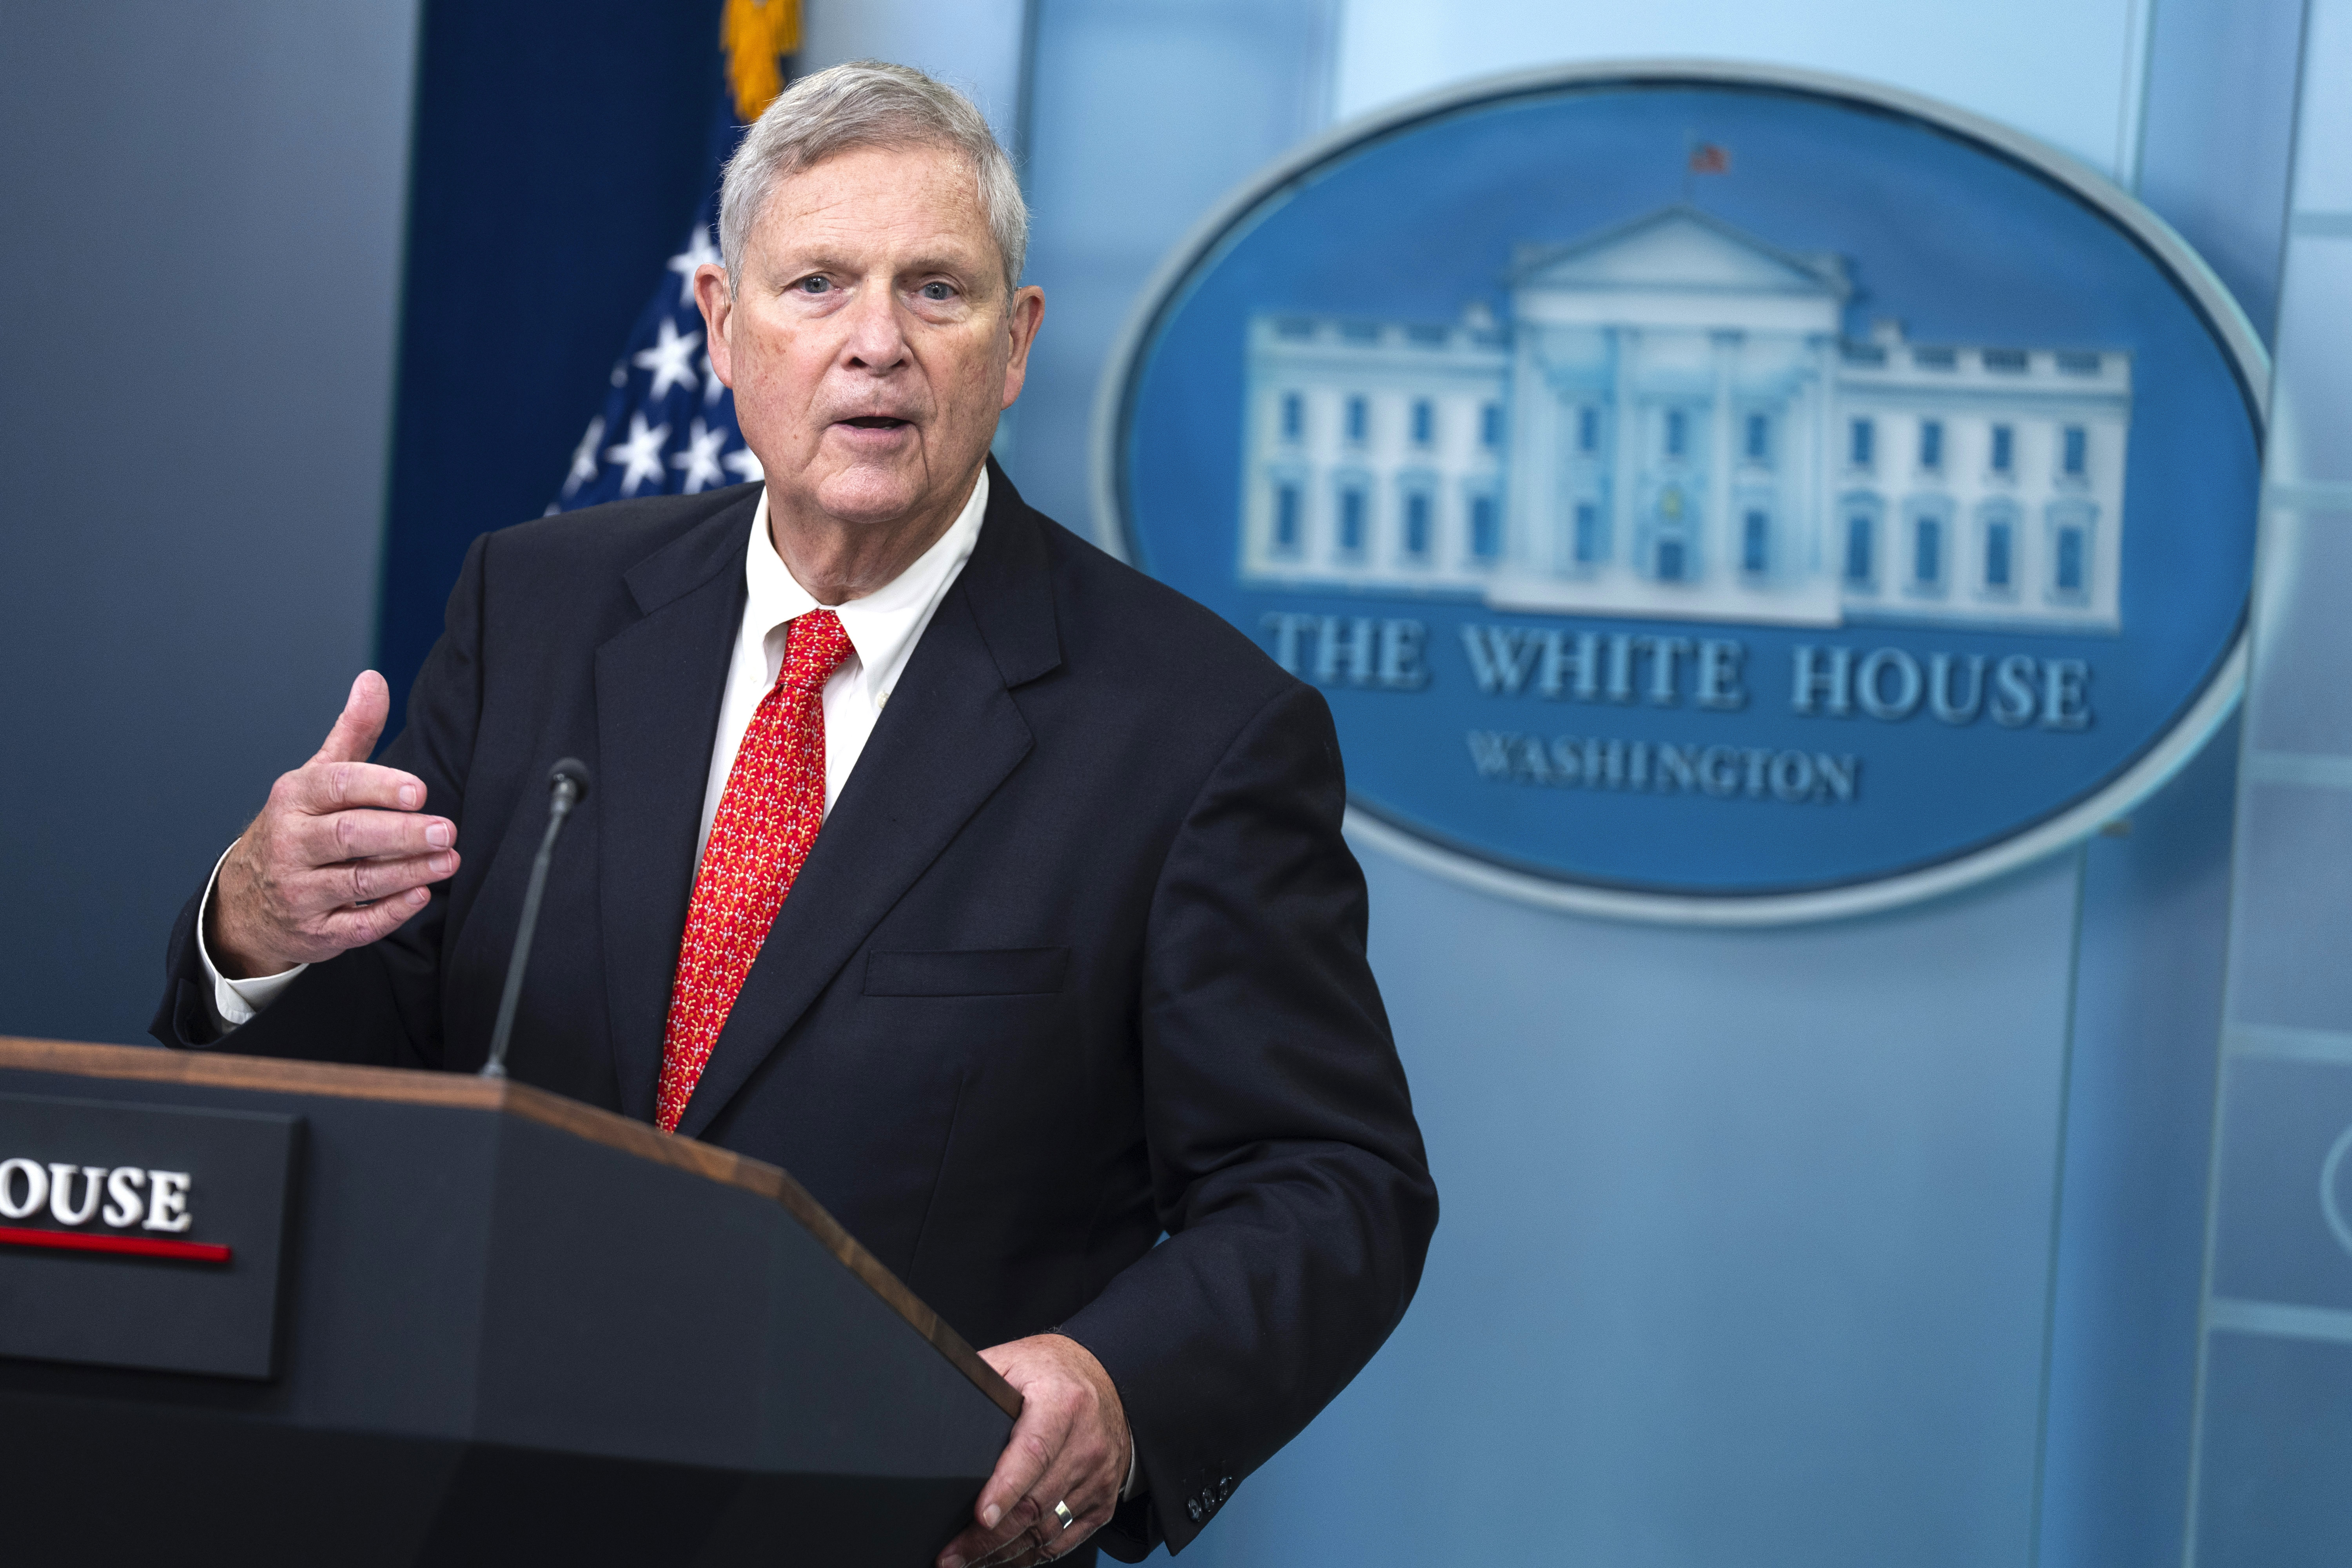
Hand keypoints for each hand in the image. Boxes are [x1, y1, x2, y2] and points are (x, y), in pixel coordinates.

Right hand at [208, 672, 459, 977]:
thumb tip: (373, 680)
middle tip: (446, 830)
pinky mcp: (315, 932)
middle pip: (350, 836)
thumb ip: (351, 733)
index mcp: (294, 800)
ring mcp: (299, 891)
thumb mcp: (316, 777)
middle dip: (401, 834)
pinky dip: (390, 913)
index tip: (417, 790)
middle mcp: (291, 845)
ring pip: (358, 883)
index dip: (378, 786)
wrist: (247, 899)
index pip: (336, 787)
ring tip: (449, 860)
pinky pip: (356, 926)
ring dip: (408, 873)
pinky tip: (421, 896)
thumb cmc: (298, 827)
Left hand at [938, 1334, 1129, 1567]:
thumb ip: (980, 1379)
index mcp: (1062, 1403)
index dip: (1005, 1489)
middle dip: (988, 1537)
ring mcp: (1098, 1476)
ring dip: (1003, 1552)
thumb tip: (935, 1401)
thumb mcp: (1015, 1361)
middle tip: (950, 1556)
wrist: (1112, 1383)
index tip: (980, 1516)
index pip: (1034, 1453)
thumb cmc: (1054, 1373)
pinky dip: (1031, 1555)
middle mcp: (1086, 1443)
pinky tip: (1002, 1558)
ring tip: (967, 1561)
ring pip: (1047, 1529)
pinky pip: (1064, 1539)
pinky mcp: (1103, 1501)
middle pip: (1035, 1503)